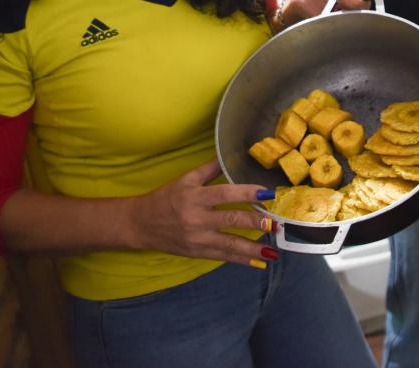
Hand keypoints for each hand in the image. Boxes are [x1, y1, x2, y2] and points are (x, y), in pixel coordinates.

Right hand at [129, 160, 276, 267]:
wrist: (141, 224)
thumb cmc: (165, 198)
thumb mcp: (185, 179)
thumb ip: (209, 169)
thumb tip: (230, 155)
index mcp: (195, 196)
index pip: (225, 193)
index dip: (247, 192)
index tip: (267, 193)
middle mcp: (197, 218)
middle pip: (232, 219)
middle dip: (257, 222)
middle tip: (277, 223)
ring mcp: (197, 238)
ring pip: (230, 243)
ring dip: (254, 247)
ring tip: (274, 249)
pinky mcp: (197, 252)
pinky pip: (223, 256)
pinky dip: (241, 259)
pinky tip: (258, 261)